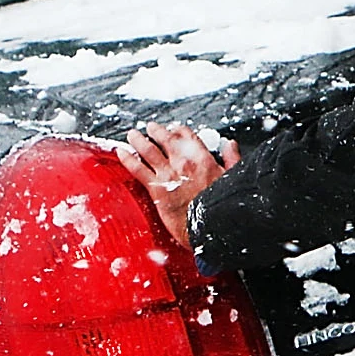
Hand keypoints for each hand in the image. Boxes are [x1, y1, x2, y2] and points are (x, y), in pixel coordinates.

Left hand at [113, 121, 235, 251]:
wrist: (212, 227)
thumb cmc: (224, 207)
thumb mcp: (233, 178)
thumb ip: (232, 159)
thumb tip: (230, 145)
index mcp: (203, 159)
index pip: (187, 137)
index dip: (179, 130)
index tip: (175, 128)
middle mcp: (183, 163)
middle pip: (165, 139)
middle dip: (156, 131)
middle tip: (150, 127)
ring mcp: (168, 175)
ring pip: (148, 151)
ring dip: (138, 140)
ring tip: (132, 135)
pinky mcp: (157, 190)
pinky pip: (138, 170)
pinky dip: (128, 159)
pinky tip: (121, 152)